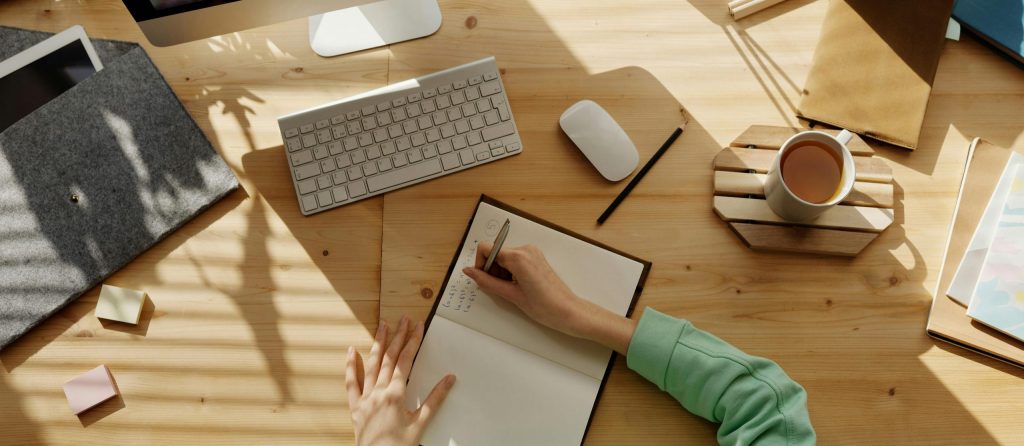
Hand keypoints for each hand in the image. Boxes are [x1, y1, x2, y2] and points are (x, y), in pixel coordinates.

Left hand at [346, 316, 455, 445]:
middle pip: (389, 358)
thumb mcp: (421, 423)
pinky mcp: (356, 407)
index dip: (413, 341)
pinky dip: (350, 366)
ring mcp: (365, 399)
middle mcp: (378, 392)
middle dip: (398, 336)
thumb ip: (435, 399)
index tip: (418, 326)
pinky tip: (351, 351)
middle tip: (404, 319)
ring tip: (382, 326)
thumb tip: (449, 379)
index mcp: (395, 395)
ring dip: (378, 344)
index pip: (406, 361)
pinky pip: (351, 383)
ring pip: (371, 365)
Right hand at [462, 243, 636, 353]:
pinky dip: (510, 272)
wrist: (568, 311)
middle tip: (501, 289)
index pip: (486, 248)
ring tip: (512, 290)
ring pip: (504, 257)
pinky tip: (518, 286)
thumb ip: (486, 281)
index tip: (484, 279)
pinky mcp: (536, 258)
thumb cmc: (544, 306)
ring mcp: (532, 252)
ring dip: (501, 272)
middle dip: (492, 270)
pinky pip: (515, 260)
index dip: (480, 264)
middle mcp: (525, 249)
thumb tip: (469, 272)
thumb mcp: (510, 295)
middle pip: (495, 252)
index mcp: (518, 256)